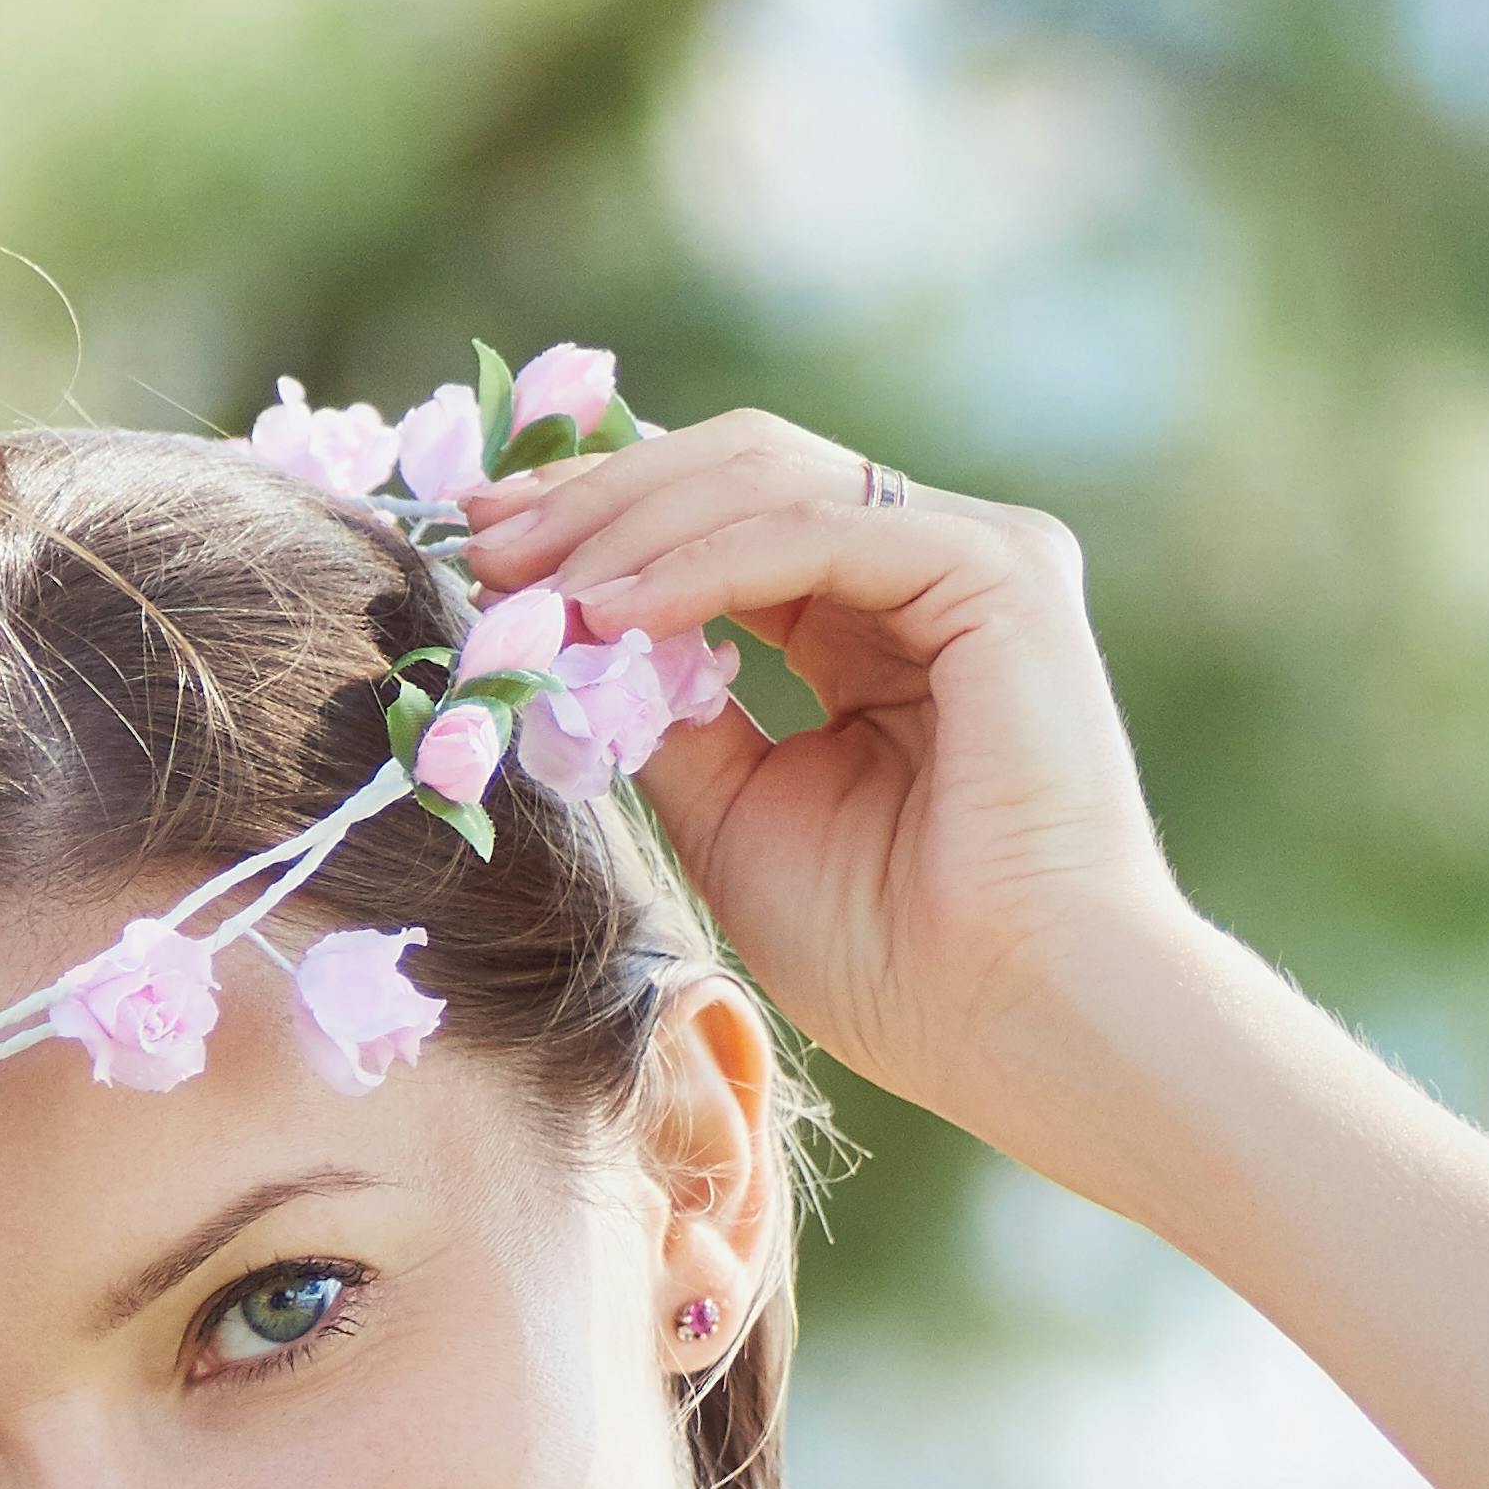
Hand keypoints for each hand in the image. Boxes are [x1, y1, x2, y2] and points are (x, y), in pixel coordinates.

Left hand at [458, 412, 1222, 1160]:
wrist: (1011, 1020)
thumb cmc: (893, 953)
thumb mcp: (730, 812)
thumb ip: (665, 714)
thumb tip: (564, 638)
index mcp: (875, 618)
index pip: (724, 514)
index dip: (598, 514)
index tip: (479, 543)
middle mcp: (930, 566)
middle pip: (738, 469)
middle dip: (593, 499)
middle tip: (478, 540)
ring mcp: (975, 557)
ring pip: (768, 478)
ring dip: (627, 524)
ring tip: (527, 582)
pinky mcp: (1001, 575)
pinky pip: (818, 531)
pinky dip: (703, 562)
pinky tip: (614, 613)